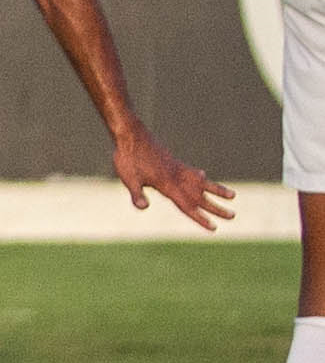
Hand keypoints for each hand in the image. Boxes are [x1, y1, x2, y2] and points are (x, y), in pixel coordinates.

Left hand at [113, 130, 233, 231]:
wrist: (131, 134)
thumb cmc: (128, 158)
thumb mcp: (128, 178)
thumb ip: (137, 193)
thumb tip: (143, 207)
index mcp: (167, 185)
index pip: (187, 206)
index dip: (200, 218)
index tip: (214, 228)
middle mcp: (177, 177)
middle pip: (200, 197)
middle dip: (216, 208)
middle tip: (233, 216)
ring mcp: (177, 168)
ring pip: (202, 182)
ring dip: (217, 190)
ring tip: (233, 195)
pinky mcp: (174, 162)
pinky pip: (191, 171)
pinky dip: (199, 176)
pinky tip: (204, 176)